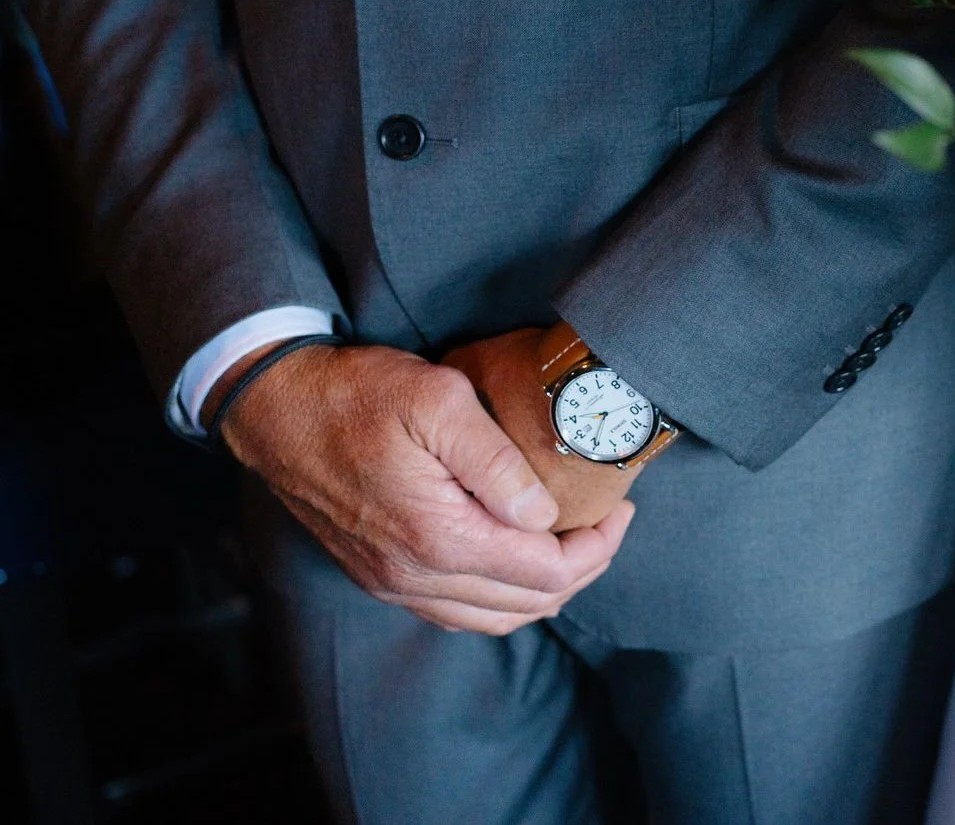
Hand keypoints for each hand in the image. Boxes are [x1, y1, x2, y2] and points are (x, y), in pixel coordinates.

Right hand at [217, 341, 633, 634]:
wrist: (275, 409)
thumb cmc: (357, 394)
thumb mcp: (438, 400)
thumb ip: (498, 462)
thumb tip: (544, 515)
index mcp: (438, 538)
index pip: (547, 573)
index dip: (599, 547)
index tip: (620, 507)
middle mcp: (414, 577)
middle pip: (528, 604)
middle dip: (583, 569)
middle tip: (608, 523)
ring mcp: (392, 584)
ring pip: (493, 618)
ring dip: (544, 590)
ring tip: (575, 543)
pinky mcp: (379, 576)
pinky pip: (456, 611)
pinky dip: (501, 596)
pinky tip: (519, 557)